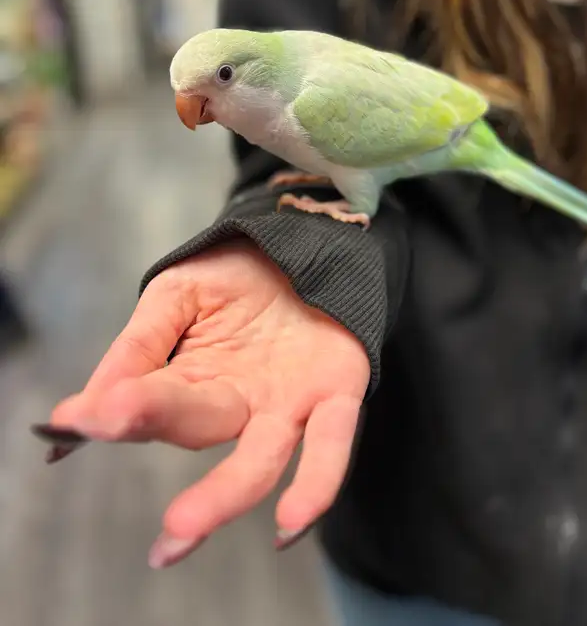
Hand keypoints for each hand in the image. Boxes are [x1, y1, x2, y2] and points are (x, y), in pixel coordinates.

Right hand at [44, 241, 369, 568]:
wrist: (304, 240)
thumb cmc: (236, 274)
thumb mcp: (177, 293)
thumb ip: (140, 344)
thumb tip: (84, 409)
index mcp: (193, 381)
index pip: (150, 404)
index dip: (114, 410)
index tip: (72, 420)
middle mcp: (239, 405)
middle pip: (197, 426)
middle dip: (154, 424)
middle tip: (108, 421)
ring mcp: (288, 407)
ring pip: (257, 460)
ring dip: (223, 495)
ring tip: (182, 523)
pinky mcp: (338, 395)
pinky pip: (330, 445)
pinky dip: (315, 483)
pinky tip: (291, 522)